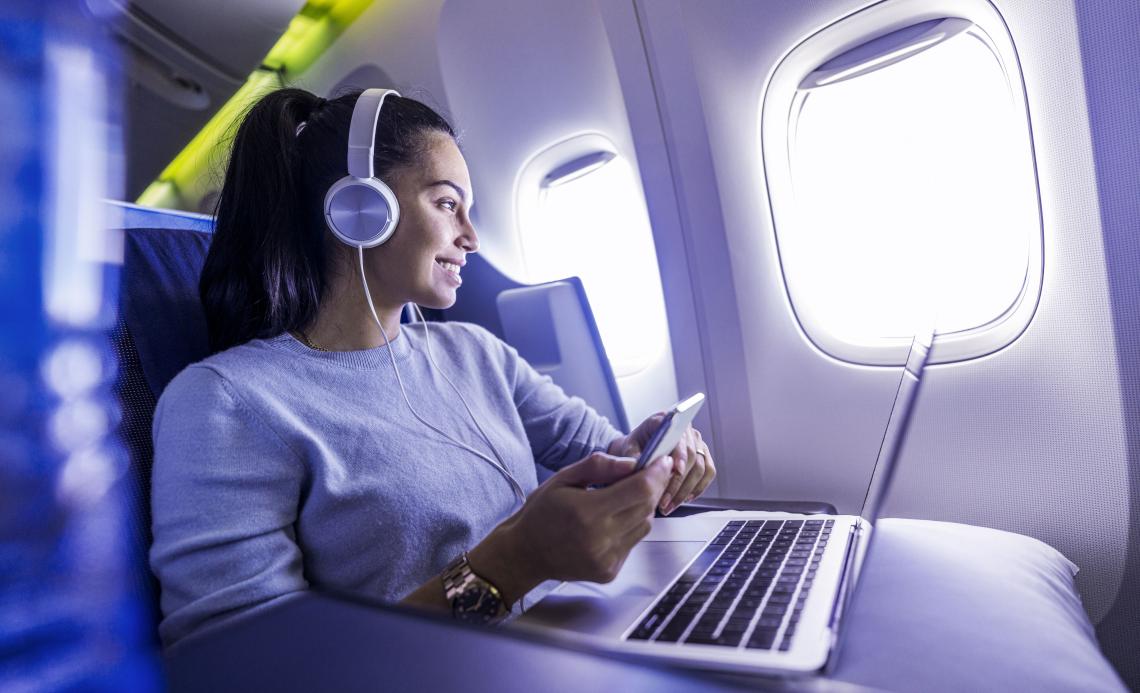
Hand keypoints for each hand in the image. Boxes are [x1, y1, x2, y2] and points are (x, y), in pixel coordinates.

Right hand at [496, 452, 674, 585]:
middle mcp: (600, 539)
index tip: (662, 461)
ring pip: (645, 526)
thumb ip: (599, 466)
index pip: (639, 490)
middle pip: (647, 507)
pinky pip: (633, 543)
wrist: (525, 553)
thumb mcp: (563, 478)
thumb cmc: (541, 513)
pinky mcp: (609, 571)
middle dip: (653, 487)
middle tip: (648, 474)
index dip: (656, 473)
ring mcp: (606, 559)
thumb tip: (632, 462)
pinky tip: (610, 523)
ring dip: (641, 508)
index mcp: (587, 512)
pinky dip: (630, 527)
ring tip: (620, 500)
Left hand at [610, 415, 716, 515]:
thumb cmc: (633, 448)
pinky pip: (708, 472)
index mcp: (666, 420)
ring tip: (670, 505)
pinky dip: (698, 487)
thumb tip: (638, 467)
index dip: (680, 454)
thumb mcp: (626, 450)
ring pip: (700, 467)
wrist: (637, 449)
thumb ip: (631, 457)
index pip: (678, 436)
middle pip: (691, 456)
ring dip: (686, 490)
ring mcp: (696, 442)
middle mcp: (685, 429)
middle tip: (665, 501)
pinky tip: (685, 499)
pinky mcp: (702, 454)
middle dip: (678, 483)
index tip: (677, 471)